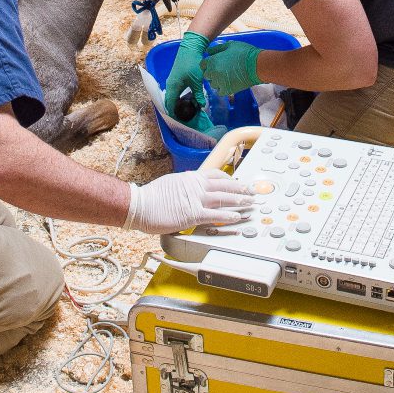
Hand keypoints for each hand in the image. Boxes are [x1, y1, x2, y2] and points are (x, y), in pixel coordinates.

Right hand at [123, 170, 253, 233]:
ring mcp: (196, 199)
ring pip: (224, 198)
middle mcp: (197, 186)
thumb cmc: (152, 196)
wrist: (140, 204)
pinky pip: (215, 215)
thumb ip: (185, 185)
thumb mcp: (172, 183)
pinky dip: (228, 216)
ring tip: (251, 204)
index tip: (239, 182)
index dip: (230, 180)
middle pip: (225, 186)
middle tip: (253, 192)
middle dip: (241, 189)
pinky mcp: (193, 214)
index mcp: (192, 178)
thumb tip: (190, 188)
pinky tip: (237, 217)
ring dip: (240, 201)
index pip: (217, 175)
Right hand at [161, 31, 208, 120]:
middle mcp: (170, 85)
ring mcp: (172, 81)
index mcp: (172, 88)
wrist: (190, 49)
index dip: (173, 114)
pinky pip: (176, 91)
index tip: (180, 121)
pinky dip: (181, 97)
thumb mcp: (197, 82)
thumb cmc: (192, 65)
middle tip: (185, 117)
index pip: (169, 105)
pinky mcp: (176, 78)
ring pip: (174, 96)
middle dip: (177, 110)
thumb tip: (201, 106)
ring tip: (188, 110)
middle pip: (171, 102)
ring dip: (179, 103)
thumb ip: (198, 95)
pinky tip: (189, 99)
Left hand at [204, 41, 260, 96]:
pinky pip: (220, 91)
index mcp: (212, 61)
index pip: (202, 65)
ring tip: (227, 77)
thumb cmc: (244, 52)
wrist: (256, 65)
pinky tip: (229, 83)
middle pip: (207, 75)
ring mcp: (219, 83)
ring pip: (213, 84)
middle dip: (212, 73)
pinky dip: (223, 88)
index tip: (214, 64)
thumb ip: (217, 48)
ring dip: (217, 81)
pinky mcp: (227, 90)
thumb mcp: (230, 45)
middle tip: (222, 70)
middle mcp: (213, 73)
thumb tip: (209, 51)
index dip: (208, 64)